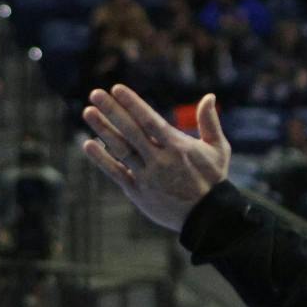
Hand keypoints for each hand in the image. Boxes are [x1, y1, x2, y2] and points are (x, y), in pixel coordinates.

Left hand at [81, 88, 231, 232]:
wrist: (208, 217)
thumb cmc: (213, 179)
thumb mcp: (219, 149)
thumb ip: (209, 122)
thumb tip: (209, 96)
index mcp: (178, 146)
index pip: (150, 120)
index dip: (132, 104)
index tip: (116, 88)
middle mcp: (160, 159)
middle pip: (131, 131)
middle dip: (112, 111)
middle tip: (95, 94)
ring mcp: (147, 176)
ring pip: (121, 149)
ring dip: (103, 130)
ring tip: (88, 112)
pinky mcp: (138, 192)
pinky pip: (117, 173)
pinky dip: (102, 159)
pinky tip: (88, 144)